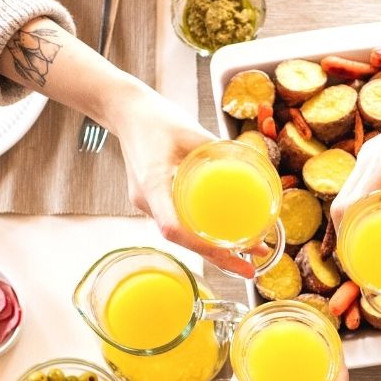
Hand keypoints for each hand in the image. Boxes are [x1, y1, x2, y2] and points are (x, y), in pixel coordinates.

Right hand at [106, 83, 254, 279]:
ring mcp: (148, 204)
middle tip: (251, 268)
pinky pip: (179, 224)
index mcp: (153, 185)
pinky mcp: (154, 201)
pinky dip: (201, 235)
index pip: (173, 228)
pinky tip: (224, 238)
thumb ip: (220, 149)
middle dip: (218, 258)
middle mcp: (147, 201)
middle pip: (183, 241)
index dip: (202, 246)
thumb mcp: (191, 130)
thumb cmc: (155, 118)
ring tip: (247, 256)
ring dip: (213, 249)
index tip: (230, 254)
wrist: (125, 111)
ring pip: (182, 236)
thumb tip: (254, 165)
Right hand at [331, 99, 380, 266]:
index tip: (357, 264)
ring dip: (352, 226)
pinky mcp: (373, 161)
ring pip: (346, 199)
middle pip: (341, 206)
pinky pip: (357, 191)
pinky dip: (360, 213)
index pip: (348, 207)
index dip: (347, 240)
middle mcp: (367, 159)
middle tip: (361, 266)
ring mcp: (367, 158)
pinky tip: (373, 230)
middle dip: (346, 239)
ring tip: (365, 254)